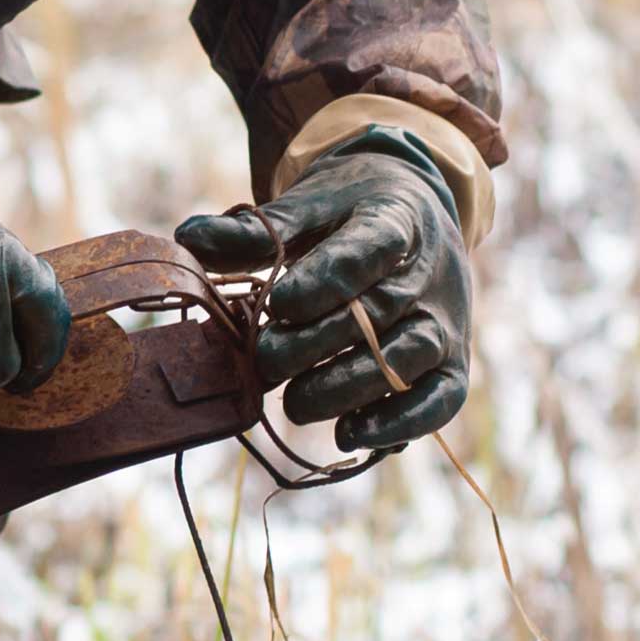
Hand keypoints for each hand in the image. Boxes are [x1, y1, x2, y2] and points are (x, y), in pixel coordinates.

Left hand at [174, 138, 471, 449]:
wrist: (414, 214)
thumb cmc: (348, 214)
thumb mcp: (307, 205)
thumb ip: (254, 230)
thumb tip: (188, 238)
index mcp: (393, 219)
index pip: (366, 250)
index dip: (322, 281)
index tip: (278, 303)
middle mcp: (427, 273)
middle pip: (376, 315)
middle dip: (313, 346)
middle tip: (266, 361)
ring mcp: (443, 320)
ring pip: (406, 360)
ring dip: (346, 388)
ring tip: (296, 404)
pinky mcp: (451, 362)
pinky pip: (439, 399)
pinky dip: (400, 424)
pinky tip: (349, 435)